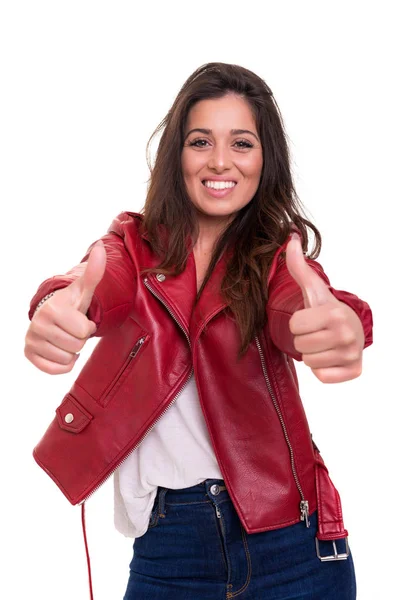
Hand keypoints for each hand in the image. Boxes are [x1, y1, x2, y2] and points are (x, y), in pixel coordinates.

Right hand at [24, 240, 106, 373]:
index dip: (88, 327)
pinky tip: (59, 349)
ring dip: (72, 351)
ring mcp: (31, 340)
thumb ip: (94, 272)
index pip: (84, 331)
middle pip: (77, 346)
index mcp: (53, 309)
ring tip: (65, 337)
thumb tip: (100, 248)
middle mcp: (37, 324)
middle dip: (80, 339)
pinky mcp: (29, 354)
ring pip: (68, 359)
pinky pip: (56, 369)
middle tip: (72, 328)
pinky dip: (63, 364)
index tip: (80, 319)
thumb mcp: (84, 290)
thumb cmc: (71, 304)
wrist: (52, 315)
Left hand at [285, 233, 364, 382]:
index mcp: (335, 313)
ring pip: (309, 362)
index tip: (310, 319)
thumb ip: (298, 266)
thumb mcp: (312, 288)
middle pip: (300, 345)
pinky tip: (330, 357)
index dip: (298, 323)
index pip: (294, 326)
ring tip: (323, 343)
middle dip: (304, 339)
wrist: (353, 329)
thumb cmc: (326, 309)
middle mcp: (347, 334)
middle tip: (317, 332)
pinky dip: (323, 369)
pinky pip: (322, 376)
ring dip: (312, 354)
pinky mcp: (353, 371)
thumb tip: (290, 238)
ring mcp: (351, 354)